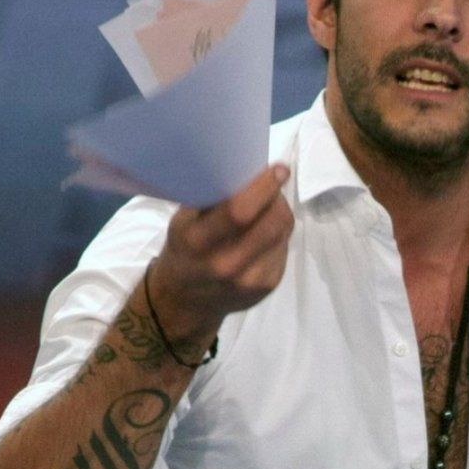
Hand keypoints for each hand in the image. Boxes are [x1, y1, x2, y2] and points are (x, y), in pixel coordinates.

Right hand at [149, 164, 293, 344]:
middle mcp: (225, 265)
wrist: (187, 300)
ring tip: (267, 205)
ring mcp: (250, 280)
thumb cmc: (185, 248)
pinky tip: (264, 231)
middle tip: (275, 181)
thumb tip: (246, 168)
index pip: (239, 211)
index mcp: (198, 243)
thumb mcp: (184, 221)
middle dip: (278, 196)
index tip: (278, 169)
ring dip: (280, 211)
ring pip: (283, 232)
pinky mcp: (268, 286)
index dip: (264, 187)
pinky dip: (279, 232)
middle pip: (271, 222)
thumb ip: (211, 199)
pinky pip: (284, 246)